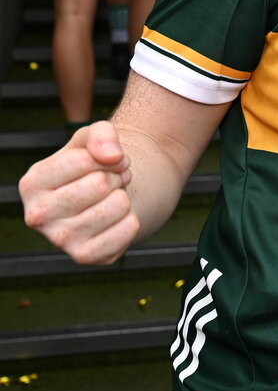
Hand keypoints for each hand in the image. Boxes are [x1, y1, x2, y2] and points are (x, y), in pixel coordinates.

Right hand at [19, 121, 138, 265]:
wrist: (107, 196)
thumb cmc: (94, 163)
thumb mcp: (94, 137)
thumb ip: (101, 134)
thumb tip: (113, 156)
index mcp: (32, 183)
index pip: (83, 160)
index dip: (108, 155)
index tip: (108, 160)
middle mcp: (38, 215)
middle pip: (101, 184)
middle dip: (116, 176)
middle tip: (113, 180)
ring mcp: (60, 240)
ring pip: (118, 205)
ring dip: (124, 196)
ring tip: (113, 197)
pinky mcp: (86, 256)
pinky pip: (129, 229)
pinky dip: (132, 219)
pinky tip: (116, 219)